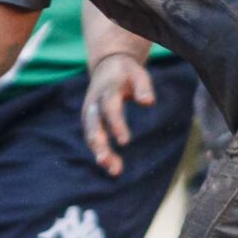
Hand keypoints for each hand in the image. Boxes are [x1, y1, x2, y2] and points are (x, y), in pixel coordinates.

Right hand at [81, 53, 157, 175]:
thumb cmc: (126, 72)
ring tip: (113, 170)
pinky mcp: (90, 121)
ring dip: (100, 153)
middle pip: (93, 126)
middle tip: (106, 162)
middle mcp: (93, 103)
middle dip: (99, 145)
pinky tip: (113, 166)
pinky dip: (101, 152)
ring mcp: (89, 113)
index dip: (116, 125)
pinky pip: (93, 139)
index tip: (125, 142)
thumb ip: (143, 87)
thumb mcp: (138, 73)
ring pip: (91, 136)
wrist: (106, 67)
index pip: (109, 109)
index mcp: (106, 90)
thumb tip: (149, 102)